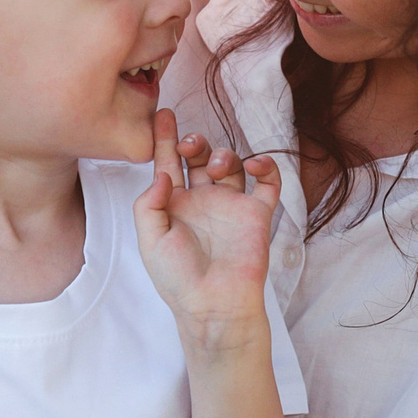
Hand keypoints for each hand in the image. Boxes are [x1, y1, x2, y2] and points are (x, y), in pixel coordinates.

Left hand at [133, 109, 280, 353]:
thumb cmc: (178, 279)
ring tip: (216, 168)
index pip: (168, 164)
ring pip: (231, 164)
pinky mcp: (257, 214)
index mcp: (174, 206)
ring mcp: (231, 206)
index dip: (164, 139)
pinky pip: (268, 183)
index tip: (161, 114)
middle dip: (194, 142)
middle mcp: (203, 202)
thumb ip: (149, 204)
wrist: (214, 304)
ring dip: (223, 155)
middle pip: (199, 158)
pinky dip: (265, 167)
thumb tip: (164, 174)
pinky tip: (254, 165)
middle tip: (189, 145)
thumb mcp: (149, 240)